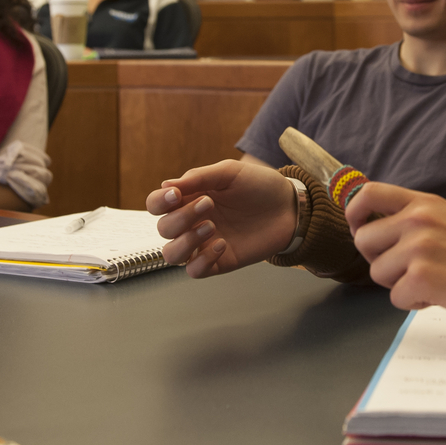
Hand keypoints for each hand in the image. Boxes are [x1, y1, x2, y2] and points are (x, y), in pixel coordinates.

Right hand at [148, 160, 296, 277]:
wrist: (289, 206)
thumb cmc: (258, 185)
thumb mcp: (229, 173)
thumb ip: (199, 178)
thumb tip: (166, 184)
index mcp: (189, 198)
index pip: (156, 205)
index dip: (158, 202)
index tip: (176, 195)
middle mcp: (192, 222)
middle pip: (163, 230)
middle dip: (180, 218)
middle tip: (209, 205)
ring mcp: (204, 244)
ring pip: (172, 256)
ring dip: (186, 242)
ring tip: (212, 227)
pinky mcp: (219, 261)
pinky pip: (194, 271)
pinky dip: (201, 261)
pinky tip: (221, 245)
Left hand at [345, 182, 445, 328]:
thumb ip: (415, 219)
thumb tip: (375, 230)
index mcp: (424, 203)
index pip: (368, 194)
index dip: (354, 213)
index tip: (360, 230)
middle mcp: (418, 220)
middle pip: (363, 240)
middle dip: (378, 260)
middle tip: (407, 269)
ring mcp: (419, 248)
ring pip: (377, 272)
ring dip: (399, 284)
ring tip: (433, 281)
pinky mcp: (422, 277)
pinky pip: (395, 297)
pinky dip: (414, 303)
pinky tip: (442, 295)